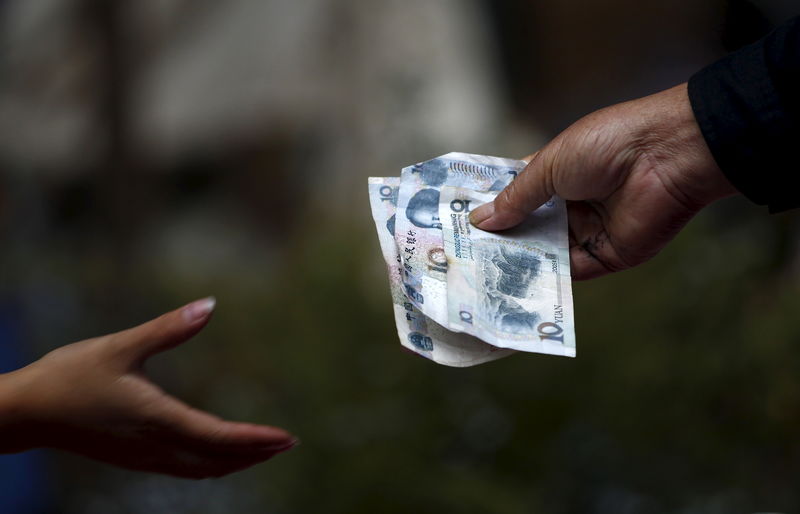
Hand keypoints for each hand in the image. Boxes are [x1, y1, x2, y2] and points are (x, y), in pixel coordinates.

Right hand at [0, 298, 296, 478]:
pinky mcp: (133, 459)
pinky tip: (217, 455)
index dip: (256, 440)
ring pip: (201, 469)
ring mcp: (143, 458)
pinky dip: (211, 465)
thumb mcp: (120, 346)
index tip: (287, 437)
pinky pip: (183, 469)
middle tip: (288, 444)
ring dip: (235, 463)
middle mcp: (154, 445)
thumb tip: (210, 305)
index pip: (218, 437)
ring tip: (263, 451)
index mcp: (156, 418)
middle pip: (216, 460)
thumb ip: (168, 328)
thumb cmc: (68, 376)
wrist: (24, 413)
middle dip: (255, 454)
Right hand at [469, 83, 737, 279]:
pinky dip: (544, 280)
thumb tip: (480, 221)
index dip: (489, 208)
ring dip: (516, 263)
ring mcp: (586, 231)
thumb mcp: (550, 166)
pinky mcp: (605, 256)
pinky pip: (568, 273)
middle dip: (498, 241)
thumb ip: (516, 198)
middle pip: (527, 228)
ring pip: (543, 254)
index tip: (458, 223)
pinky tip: (514, 286)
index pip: (515, 195)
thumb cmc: (607, 145)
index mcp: (555, 174)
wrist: (666, 157)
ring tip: (477, 276)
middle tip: (460, 257)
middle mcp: (569, 204)